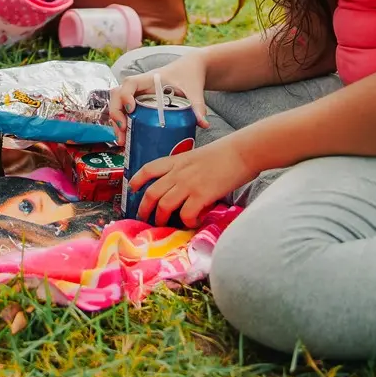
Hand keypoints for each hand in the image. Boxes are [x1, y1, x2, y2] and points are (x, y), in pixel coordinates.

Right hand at [109, 52, 210, 141]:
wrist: (190, 69)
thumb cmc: (189, 75)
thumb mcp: (194, 90)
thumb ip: (198, 106)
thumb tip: (204, 124)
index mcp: (150, 79)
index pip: (130, 84)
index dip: (126, 96)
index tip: (132, 111)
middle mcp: (139, 86)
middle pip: (117, 96)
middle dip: (116, 114)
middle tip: (123, 132)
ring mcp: (137, 94)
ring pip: (118, 105)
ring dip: (116, 122)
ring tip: (122, 141)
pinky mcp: (138, 103)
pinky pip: (124, 112)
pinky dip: (122, 125)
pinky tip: (127, 139)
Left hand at [129, 136, 251, 227]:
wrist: (242, 151)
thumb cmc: (225, 153)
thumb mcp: (198, 156)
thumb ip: (187, 169)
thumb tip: (185, 186)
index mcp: (177, 160)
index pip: (149, 168)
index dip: (138, 179)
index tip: (133, 188)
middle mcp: (179, 172)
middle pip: (152, 192)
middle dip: (144, 208)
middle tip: (145, 218)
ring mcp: (188, 184)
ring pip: (164, 206)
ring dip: (162, 219)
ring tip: (165, 225)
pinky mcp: (201, 195)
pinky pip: (186, 214)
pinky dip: (187, 222)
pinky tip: (193, 222)